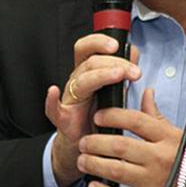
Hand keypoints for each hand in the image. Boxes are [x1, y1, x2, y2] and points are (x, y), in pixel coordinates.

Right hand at [46, 34, 140, 186]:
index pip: (87, 48)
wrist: (85, 144)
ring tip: (120, 76)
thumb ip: (122, 70)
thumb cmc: (98, 115)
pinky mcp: (63, 118)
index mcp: (87, 73)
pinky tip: (53, 91)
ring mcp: (69, 99)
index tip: (117, 44)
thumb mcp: (114, 90)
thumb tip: (133, 53)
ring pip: (81, 81)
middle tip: (134, 71)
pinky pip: (52, 109)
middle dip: (114, 63)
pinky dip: (50, 100)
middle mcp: (76, 82)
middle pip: (89, 63)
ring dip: (101, 75)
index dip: (98, 41)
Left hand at [76, 88, 185, 186]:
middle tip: (84, 141)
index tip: (98, 116)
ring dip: (93, 164)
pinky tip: (93, 186)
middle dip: (94, 142)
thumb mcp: (182, 137)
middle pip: (119, 145)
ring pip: (115, 170)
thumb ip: (157, 117)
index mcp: (169, 139)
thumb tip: (146, 94)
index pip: (135, 120)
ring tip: (83, 160)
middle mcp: (161, 159)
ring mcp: (154, 183)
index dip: (112, 115)